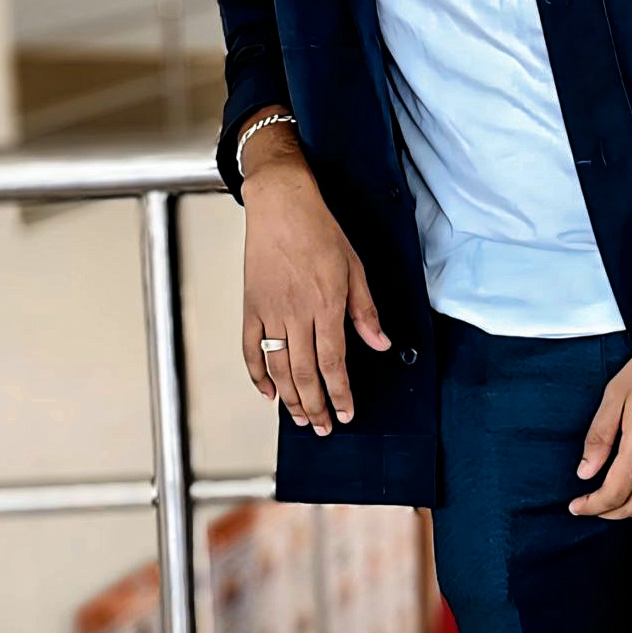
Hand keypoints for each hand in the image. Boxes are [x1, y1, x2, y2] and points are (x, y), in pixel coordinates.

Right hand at [241, 152, 389, 435]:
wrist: (280, 205)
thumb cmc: (320, 231)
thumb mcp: (355, 268)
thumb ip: (365, 311)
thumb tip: (381, 344)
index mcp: (327, 305)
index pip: (334, 363)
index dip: (340, 394)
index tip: (347, 414)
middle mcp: (296, 313)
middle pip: (305, 374)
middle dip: (316, 406)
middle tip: (324, 427)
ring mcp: (270, 312)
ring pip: (278, 368)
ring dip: (290, 398)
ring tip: (301, 418)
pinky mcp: (250, 307)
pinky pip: (250, 350)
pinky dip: (257, 375)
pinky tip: (268, 393)